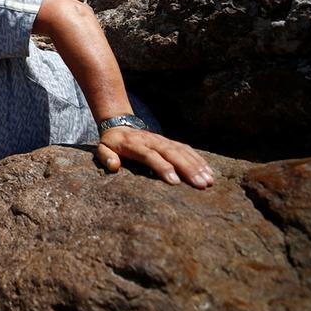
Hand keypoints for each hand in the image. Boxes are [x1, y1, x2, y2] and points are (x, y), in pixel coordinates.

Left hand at [98, 127, 214, 188]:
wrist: (120, 125)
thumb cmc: (111, 144)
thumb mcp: (101, 149)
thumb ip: (106, 157)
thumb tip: (114, 165)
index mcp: (134, 144)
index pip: (150, 155)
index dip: (162, 167)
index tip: (175, 181)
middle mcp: (152, 141)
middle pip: (171, 154)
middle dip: (187, 169)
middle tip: (200, 184)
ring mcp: (163, 140)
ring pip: (182, 151)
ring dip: (197, 165)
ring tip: (209, 181)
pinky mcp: (170, 142)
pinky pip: (187, 149)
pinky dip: (199, 160)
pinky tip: (209, 171)